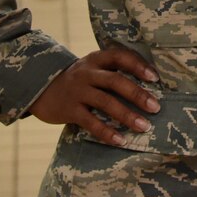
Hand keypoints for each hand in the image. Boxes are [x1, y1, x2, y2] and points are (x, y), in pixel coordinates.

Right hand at [29, 46, 160, 145]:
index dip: (137, 65)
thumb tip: (148, 82)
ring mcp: (77, 91)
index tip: (155, 78)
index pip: (119, 56)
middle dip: (137, 94)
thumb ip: (112, 71)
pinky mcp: (69, 110)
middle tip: (156, 107)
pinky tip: (121, 140)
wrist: (41, 88)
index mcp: (95, 59)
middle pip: (115, 81)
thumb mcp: (91, 67)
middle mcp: (87, 73)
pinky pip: (91, 122)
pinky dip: (107, 132)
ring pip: (105, 102)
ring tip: (144, 126)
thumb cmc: (77, 79)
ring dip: (126, 115)